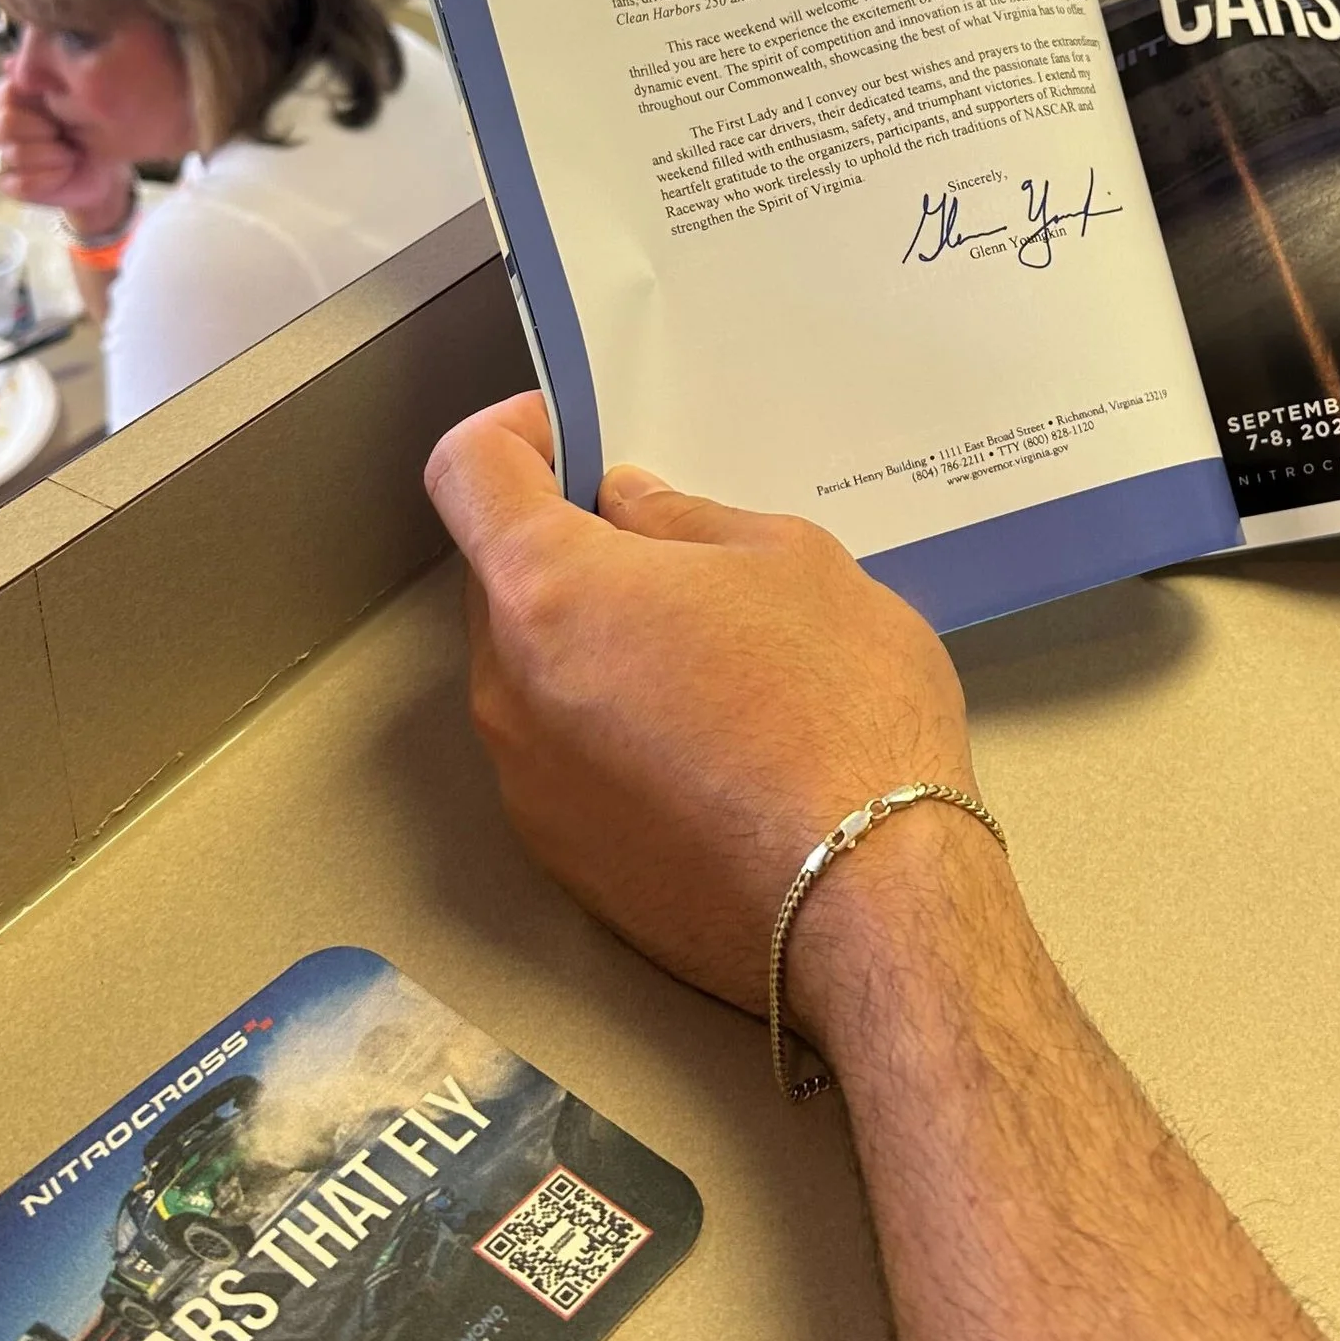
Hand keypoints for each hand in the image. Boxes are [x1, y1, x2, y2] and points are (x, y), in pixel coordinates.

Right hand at [0, 73, 129, 239]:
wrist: (100, 168)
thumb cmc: (83, 125)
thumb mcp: (71, 96)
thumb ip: (44, 75)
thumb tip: (8, 62)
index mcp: (4, 98)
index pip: (9, 94)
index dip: (42, 104)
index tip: (63, 107)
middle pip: (8, 124)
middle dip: (47, 131)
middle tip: (65, 134)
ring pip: (17, 155)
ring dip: (55, 155)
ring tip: (69, 152)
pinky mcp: (6, 186)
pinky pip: (25, 183)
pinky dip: (53, 176)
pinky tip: (65, 170)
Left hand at [424, 393, 980, 1024]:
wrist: (872, 905)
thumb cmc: (840, 711)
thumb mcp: (788, 560)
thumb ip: (684, 520)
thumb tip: (629, 508)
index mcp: (550, 591)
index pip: (468, 473)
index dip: (513, 435)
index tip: (570, 439)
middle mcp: (509, 690)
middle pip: (500, 577)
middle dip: (567, 546)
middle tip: (672, 550)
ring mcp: (527, 787)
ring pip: (533, 674)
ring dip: (592, 645)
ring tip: (709, 656)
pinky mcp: (563, 862)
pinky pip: (563, 759)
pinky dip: (610, 731)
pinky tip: (708, 745)